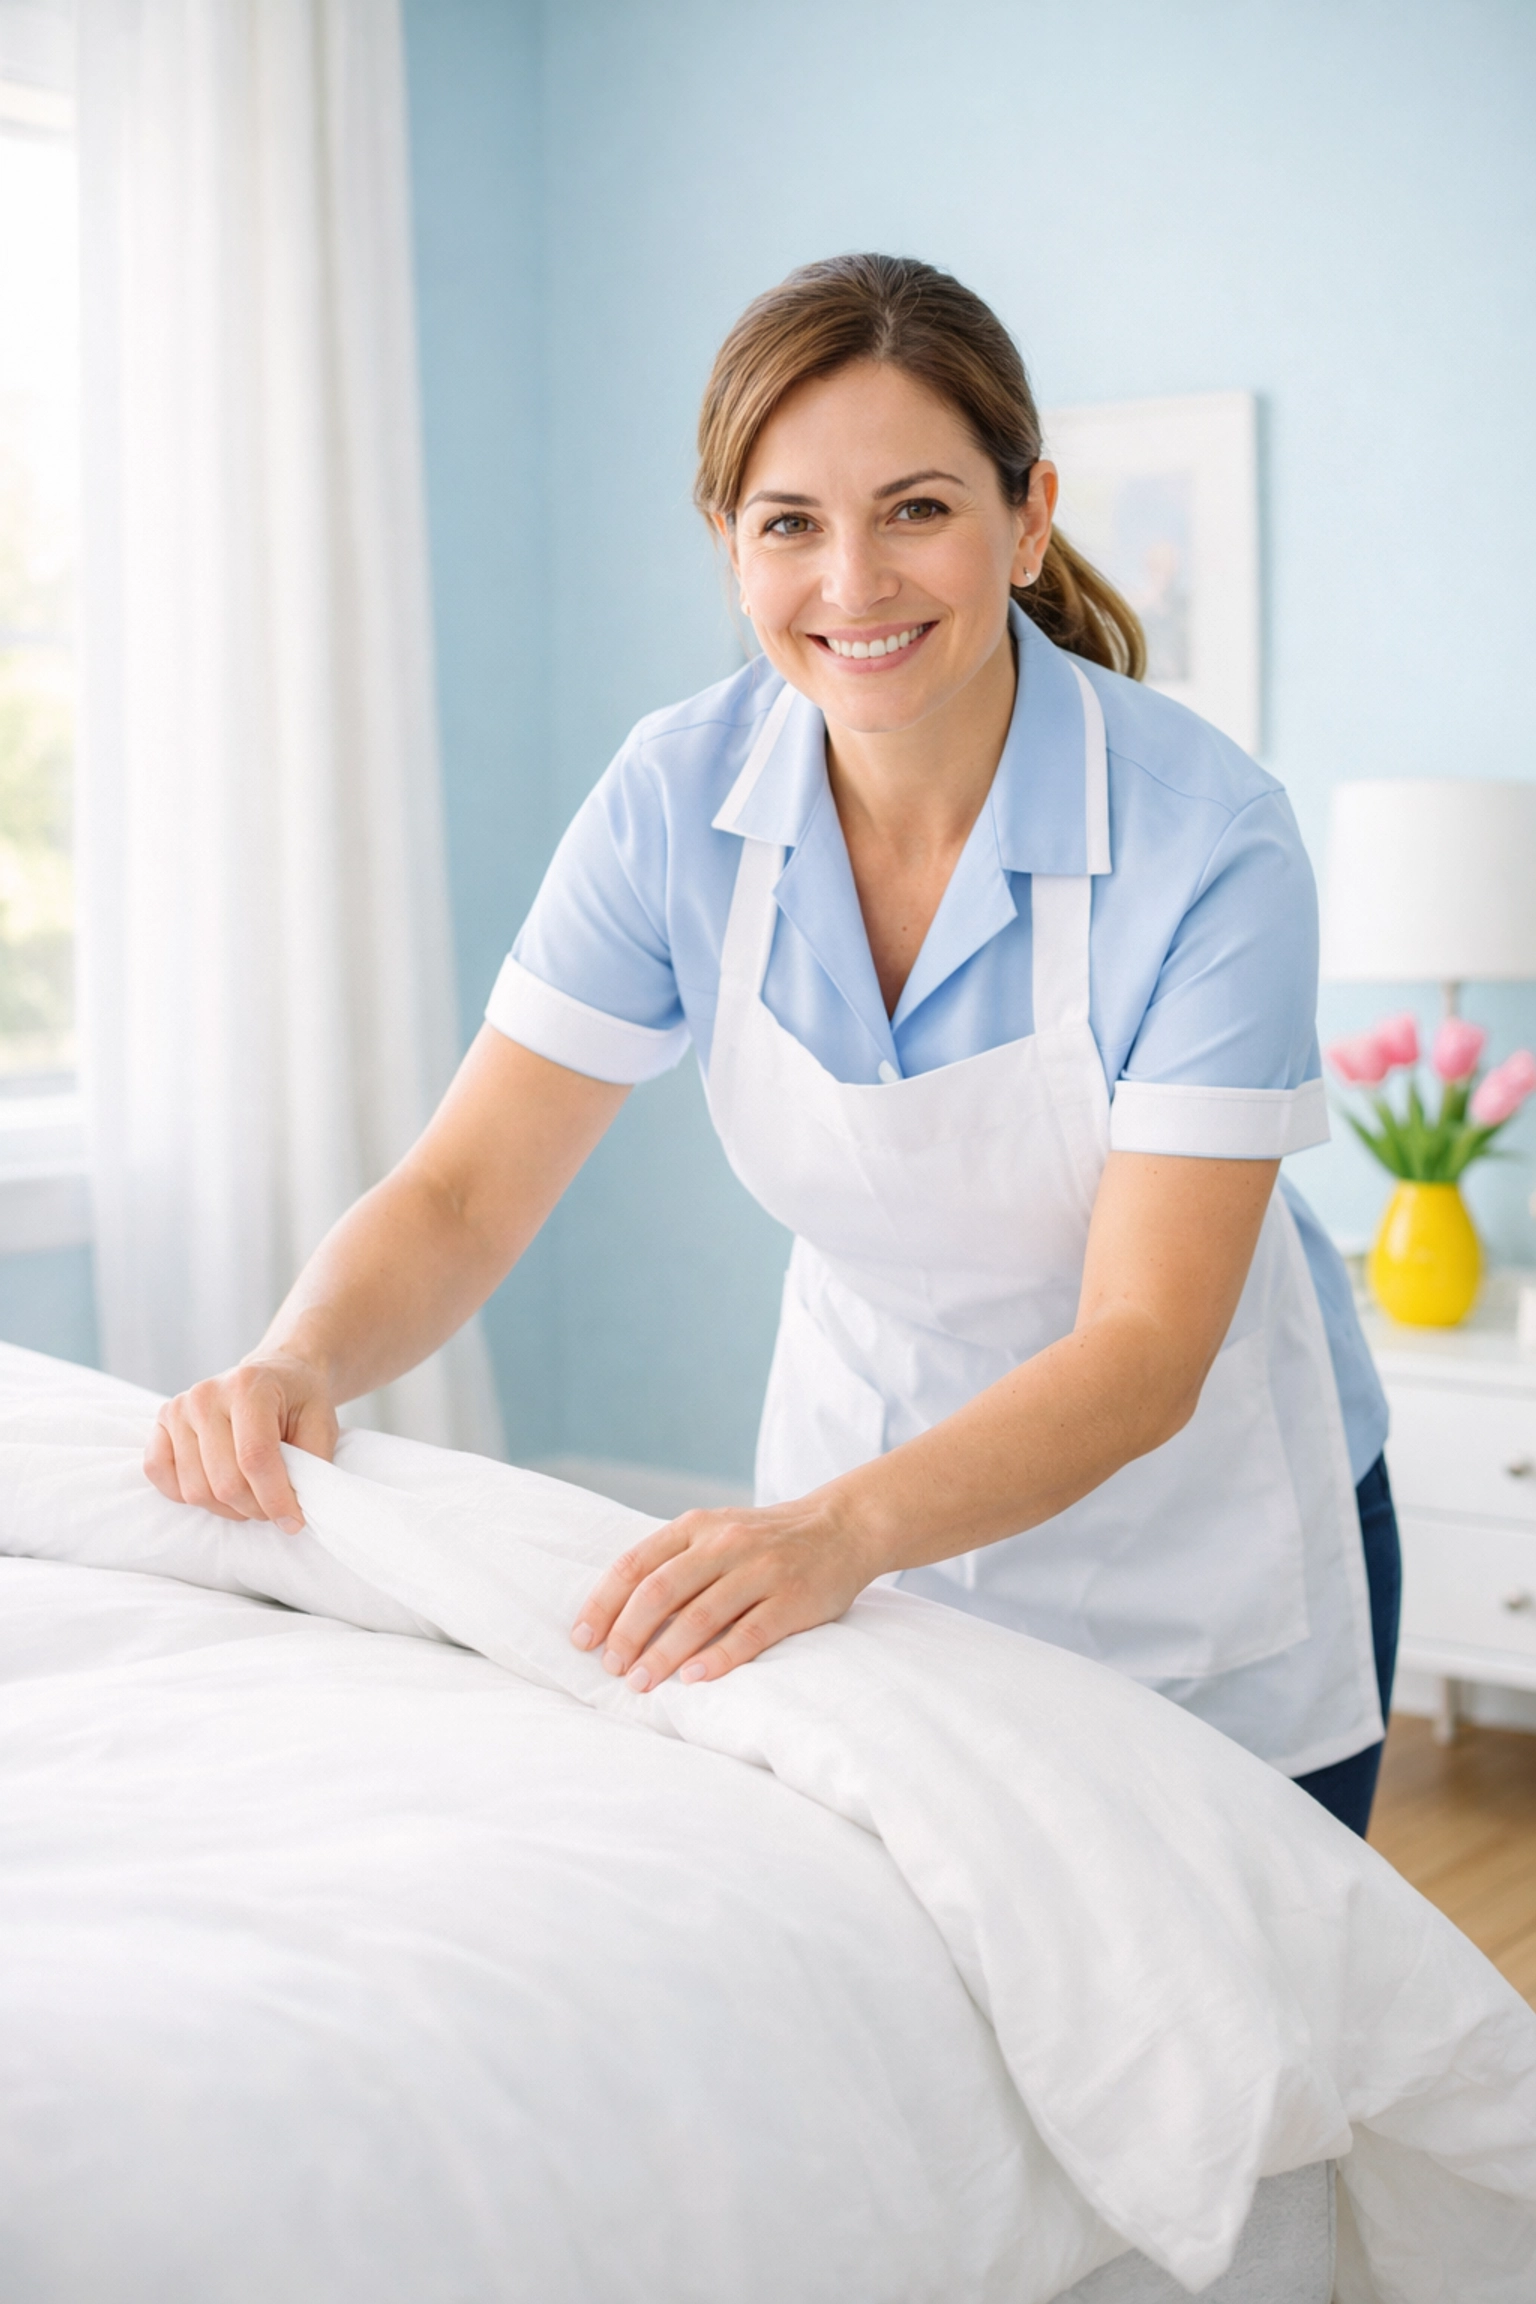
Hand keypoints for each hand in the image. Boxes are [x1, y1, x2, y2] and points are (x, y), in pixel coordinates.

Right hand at [144, 1355, 338, 1532]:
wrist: (275, 1374)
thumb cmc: (299, 1400)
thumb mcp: (322, 1422)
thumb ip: (311, 1463)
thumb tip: (295, 1511)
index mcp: (249, 1386)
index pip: (255, 1457)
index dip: (275, 1499)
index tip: (293, 1522)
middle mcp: (206, 1394)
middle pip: (225, 1481)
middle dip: (255, 1508)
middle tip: (274, 1508)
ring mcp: (178, 1408)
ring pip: (195, 1489)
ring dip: (227, 1508)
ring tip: (250, 1497)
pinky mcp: (160, 1423)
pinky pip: (159, 1474)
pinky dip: (187, 1495)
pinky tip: (216, 1488)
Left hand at [570, 1489, 884, 1690]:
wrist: (842, 1528)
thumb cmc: (764, 1540)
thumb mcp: (715, 1532)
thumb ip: (673, 1562)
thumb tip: (615, 1614)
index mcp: (696, 1527)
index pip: (635, 1565)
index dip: (603, 1604)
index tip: (582, 1639)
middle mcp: (725, 1544)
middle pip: (660, 1592)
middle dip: (627, 1634)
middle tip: (612, 1669)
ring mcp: (760, 1571)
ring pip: (700, 1616)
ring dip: (664, 1654)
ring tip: (641, 1682)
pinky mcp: (792, 1600)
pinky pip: (749, 1633)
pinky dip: (718, 1658)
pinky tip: (694, 1679)